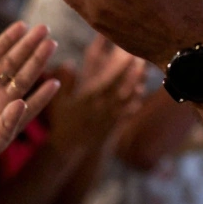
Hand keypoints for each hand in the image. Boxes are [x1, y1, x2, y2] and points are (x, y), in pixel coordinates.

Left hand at [0, 22, 61, 146]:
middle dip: (28, 48)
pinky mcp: (3, 135)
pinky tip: (53, 84)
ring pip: (21, 85)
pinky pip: (23, 116)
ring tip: (52, 45)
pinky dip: (39, 100)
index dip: (6, 42)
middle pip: (11, 68)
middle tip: (45, 28)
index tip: (22, 25)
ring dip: (37, 65)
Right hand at [49, 36, 145, 150]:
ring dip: (136, 83)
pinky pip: (128, 112)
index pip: (107, 81)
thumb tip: (68, 62)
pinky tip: (141, 89)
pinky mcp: (114, 125)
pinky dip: (135, 100)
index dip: (119, 68)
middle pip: (121, 87)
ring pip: (127, 99)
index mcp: (88, 100)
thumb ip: (65, 82)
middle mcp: (101, 108)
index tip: (128, 54)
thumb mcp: (58, 102)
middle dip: (132, 72)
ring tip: (144, 68)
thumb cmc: (62, 123)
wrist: (69, 150)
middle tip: (142, 57)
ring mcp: (110, 117)